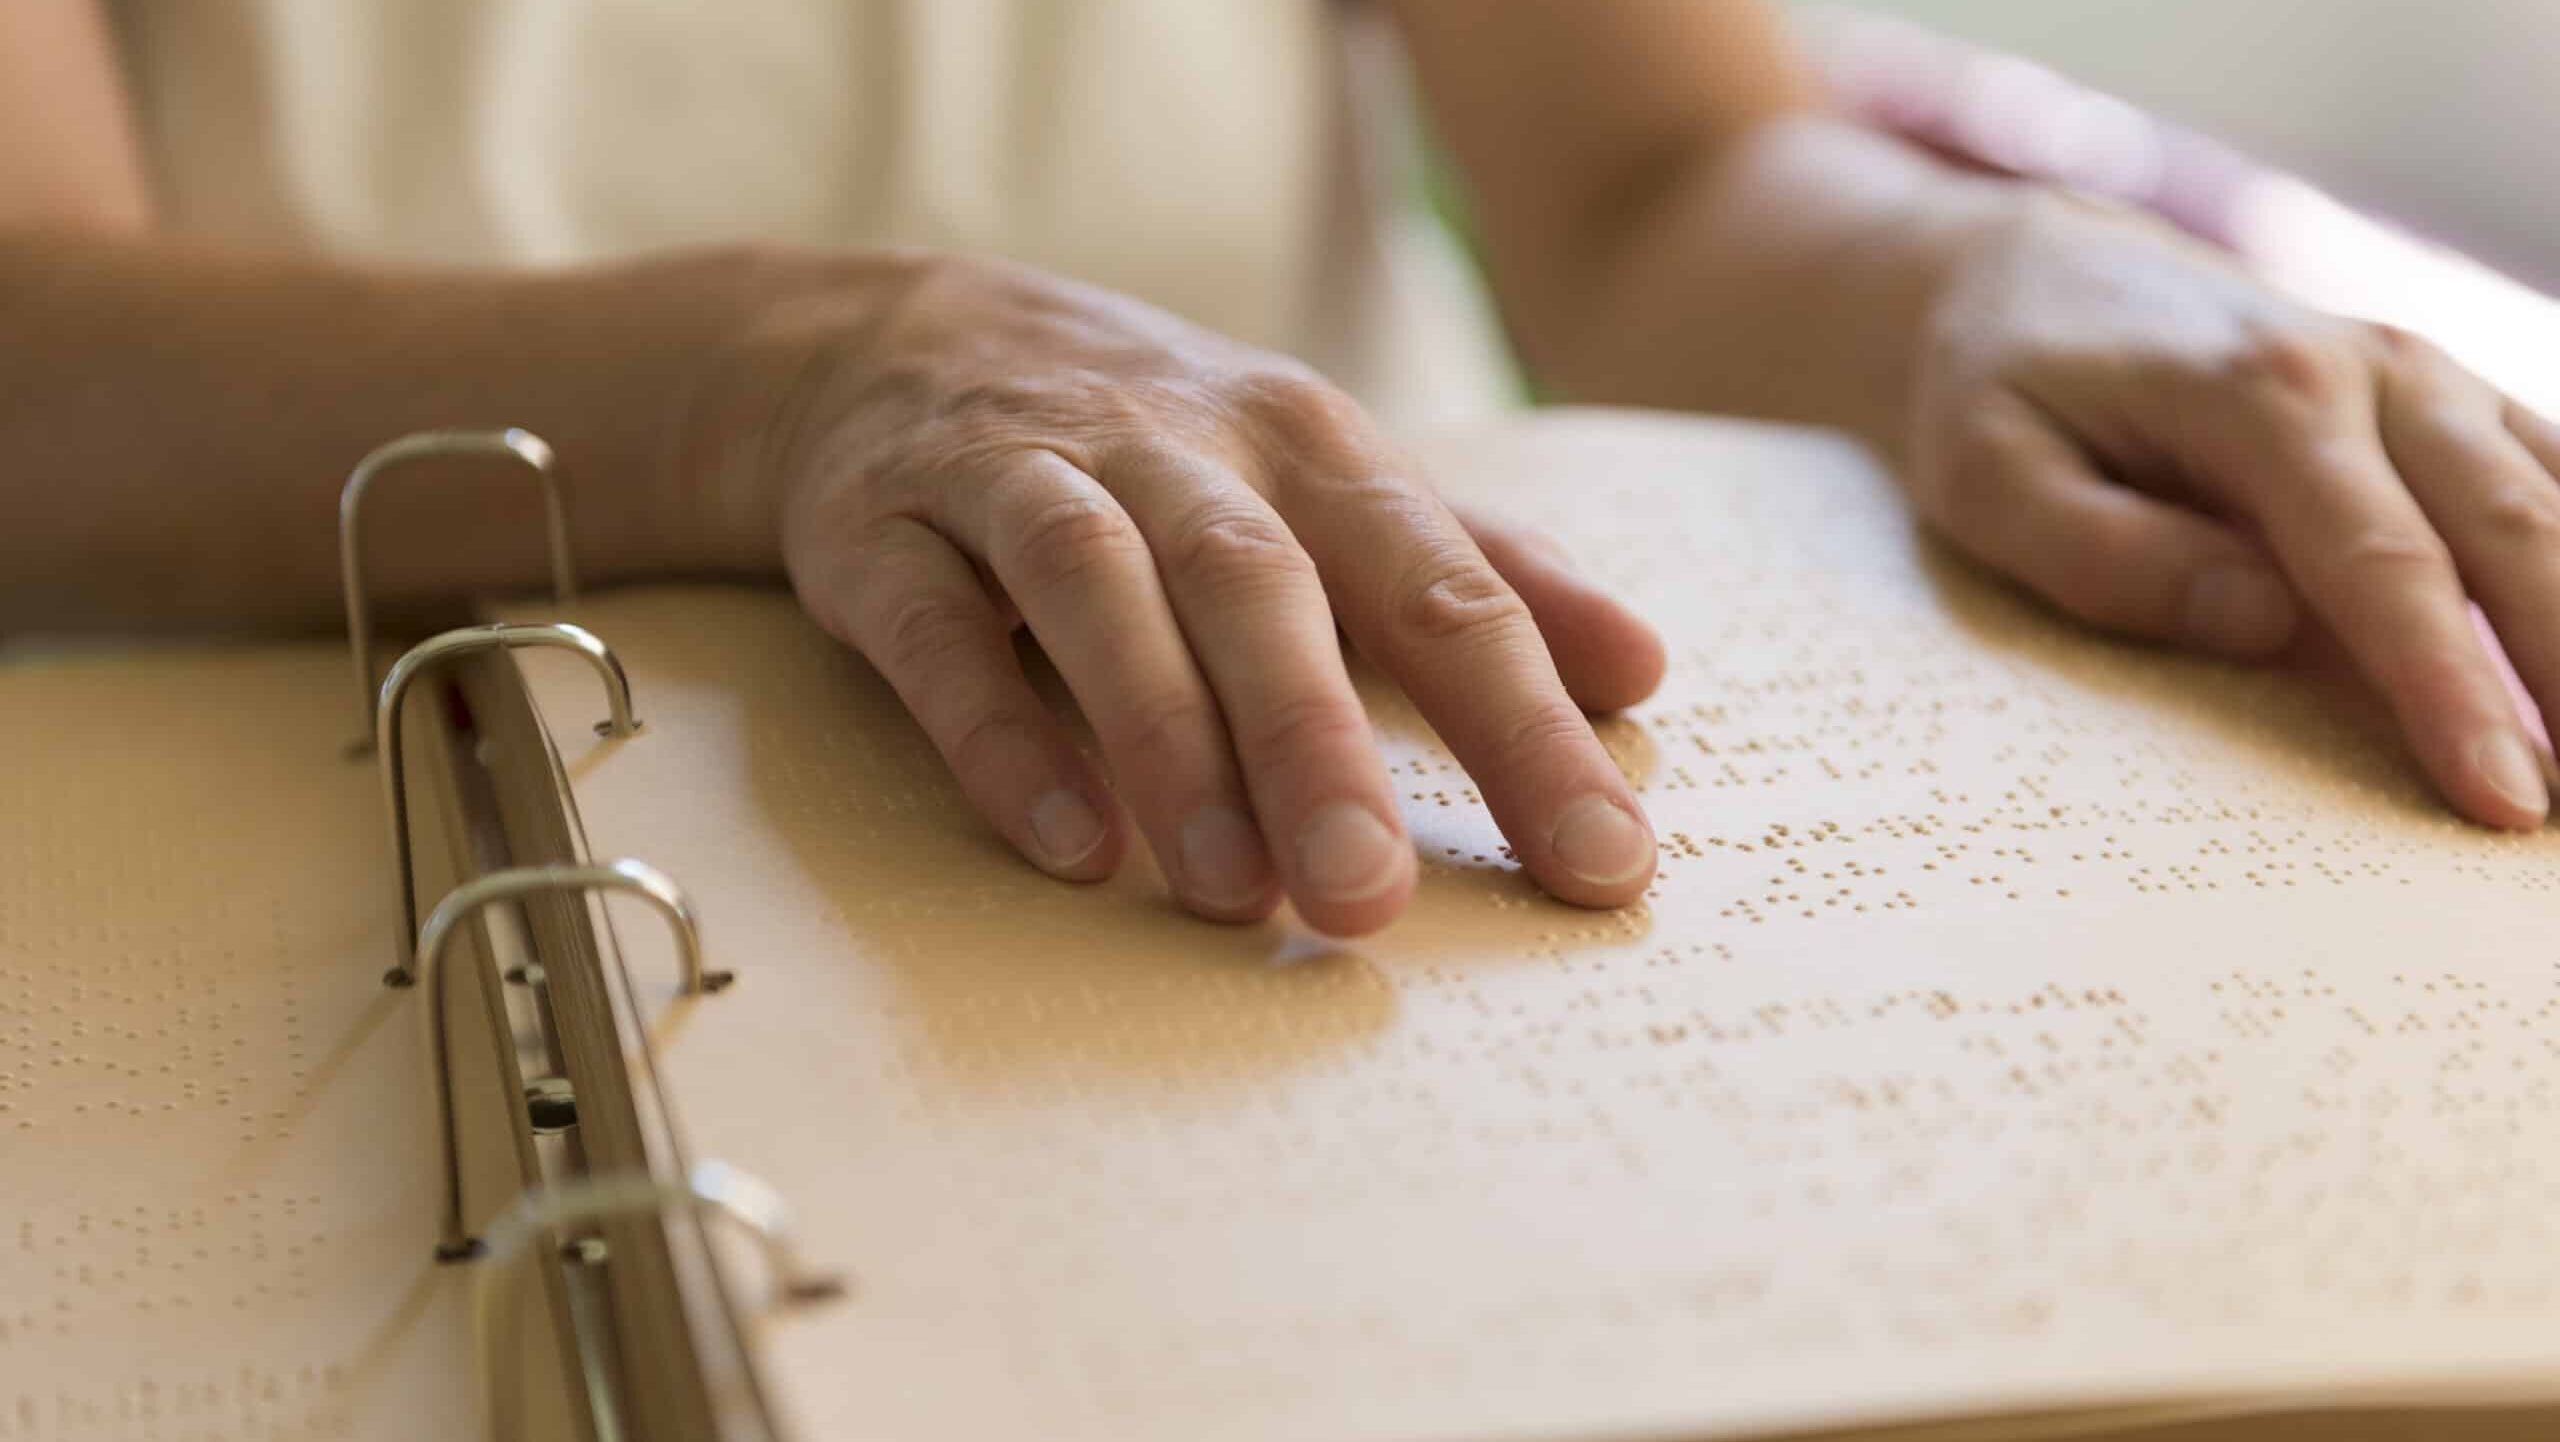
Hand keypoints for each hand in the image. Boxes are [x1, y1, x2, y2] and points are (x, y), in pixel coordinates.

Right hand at [729, 253, 1665, 932]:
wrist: (893, 342)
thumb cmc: (1161, 450)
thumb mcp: (1328, 483)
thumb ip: (1477, 572)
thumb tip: (1644, 668)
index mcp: (1307, 449)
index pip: (1439, 585)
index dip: (1525, 723)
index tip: (1601, 866)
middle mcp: (1172, 450)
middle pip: (1260, 584)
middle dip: (1321, 741)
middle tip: (1371, 899)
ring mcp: (1020, 478)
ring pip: (1100, 591)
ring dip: (1167, 738)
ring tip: (1232, 895)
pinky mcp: (884, 532)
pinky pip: (939, 631)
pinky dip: (998, 730)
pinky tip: (1066, 843)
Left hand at [1905, 194, 2558, 827]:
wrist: (2026, 275)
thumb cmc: (1997, 390)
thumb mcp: (1990, 478)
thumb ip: (2110, 555)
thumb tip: (2265, 624)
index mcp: (2261, 394)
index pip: (2381, 565)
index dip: (2450, 689)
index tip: (2502, 798)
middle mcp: (2373, 368)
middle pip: (2511, 532)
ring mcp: (2425, 377)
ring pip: (2556, 503)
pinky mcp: (2445, 400)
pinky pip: (2554, 476)